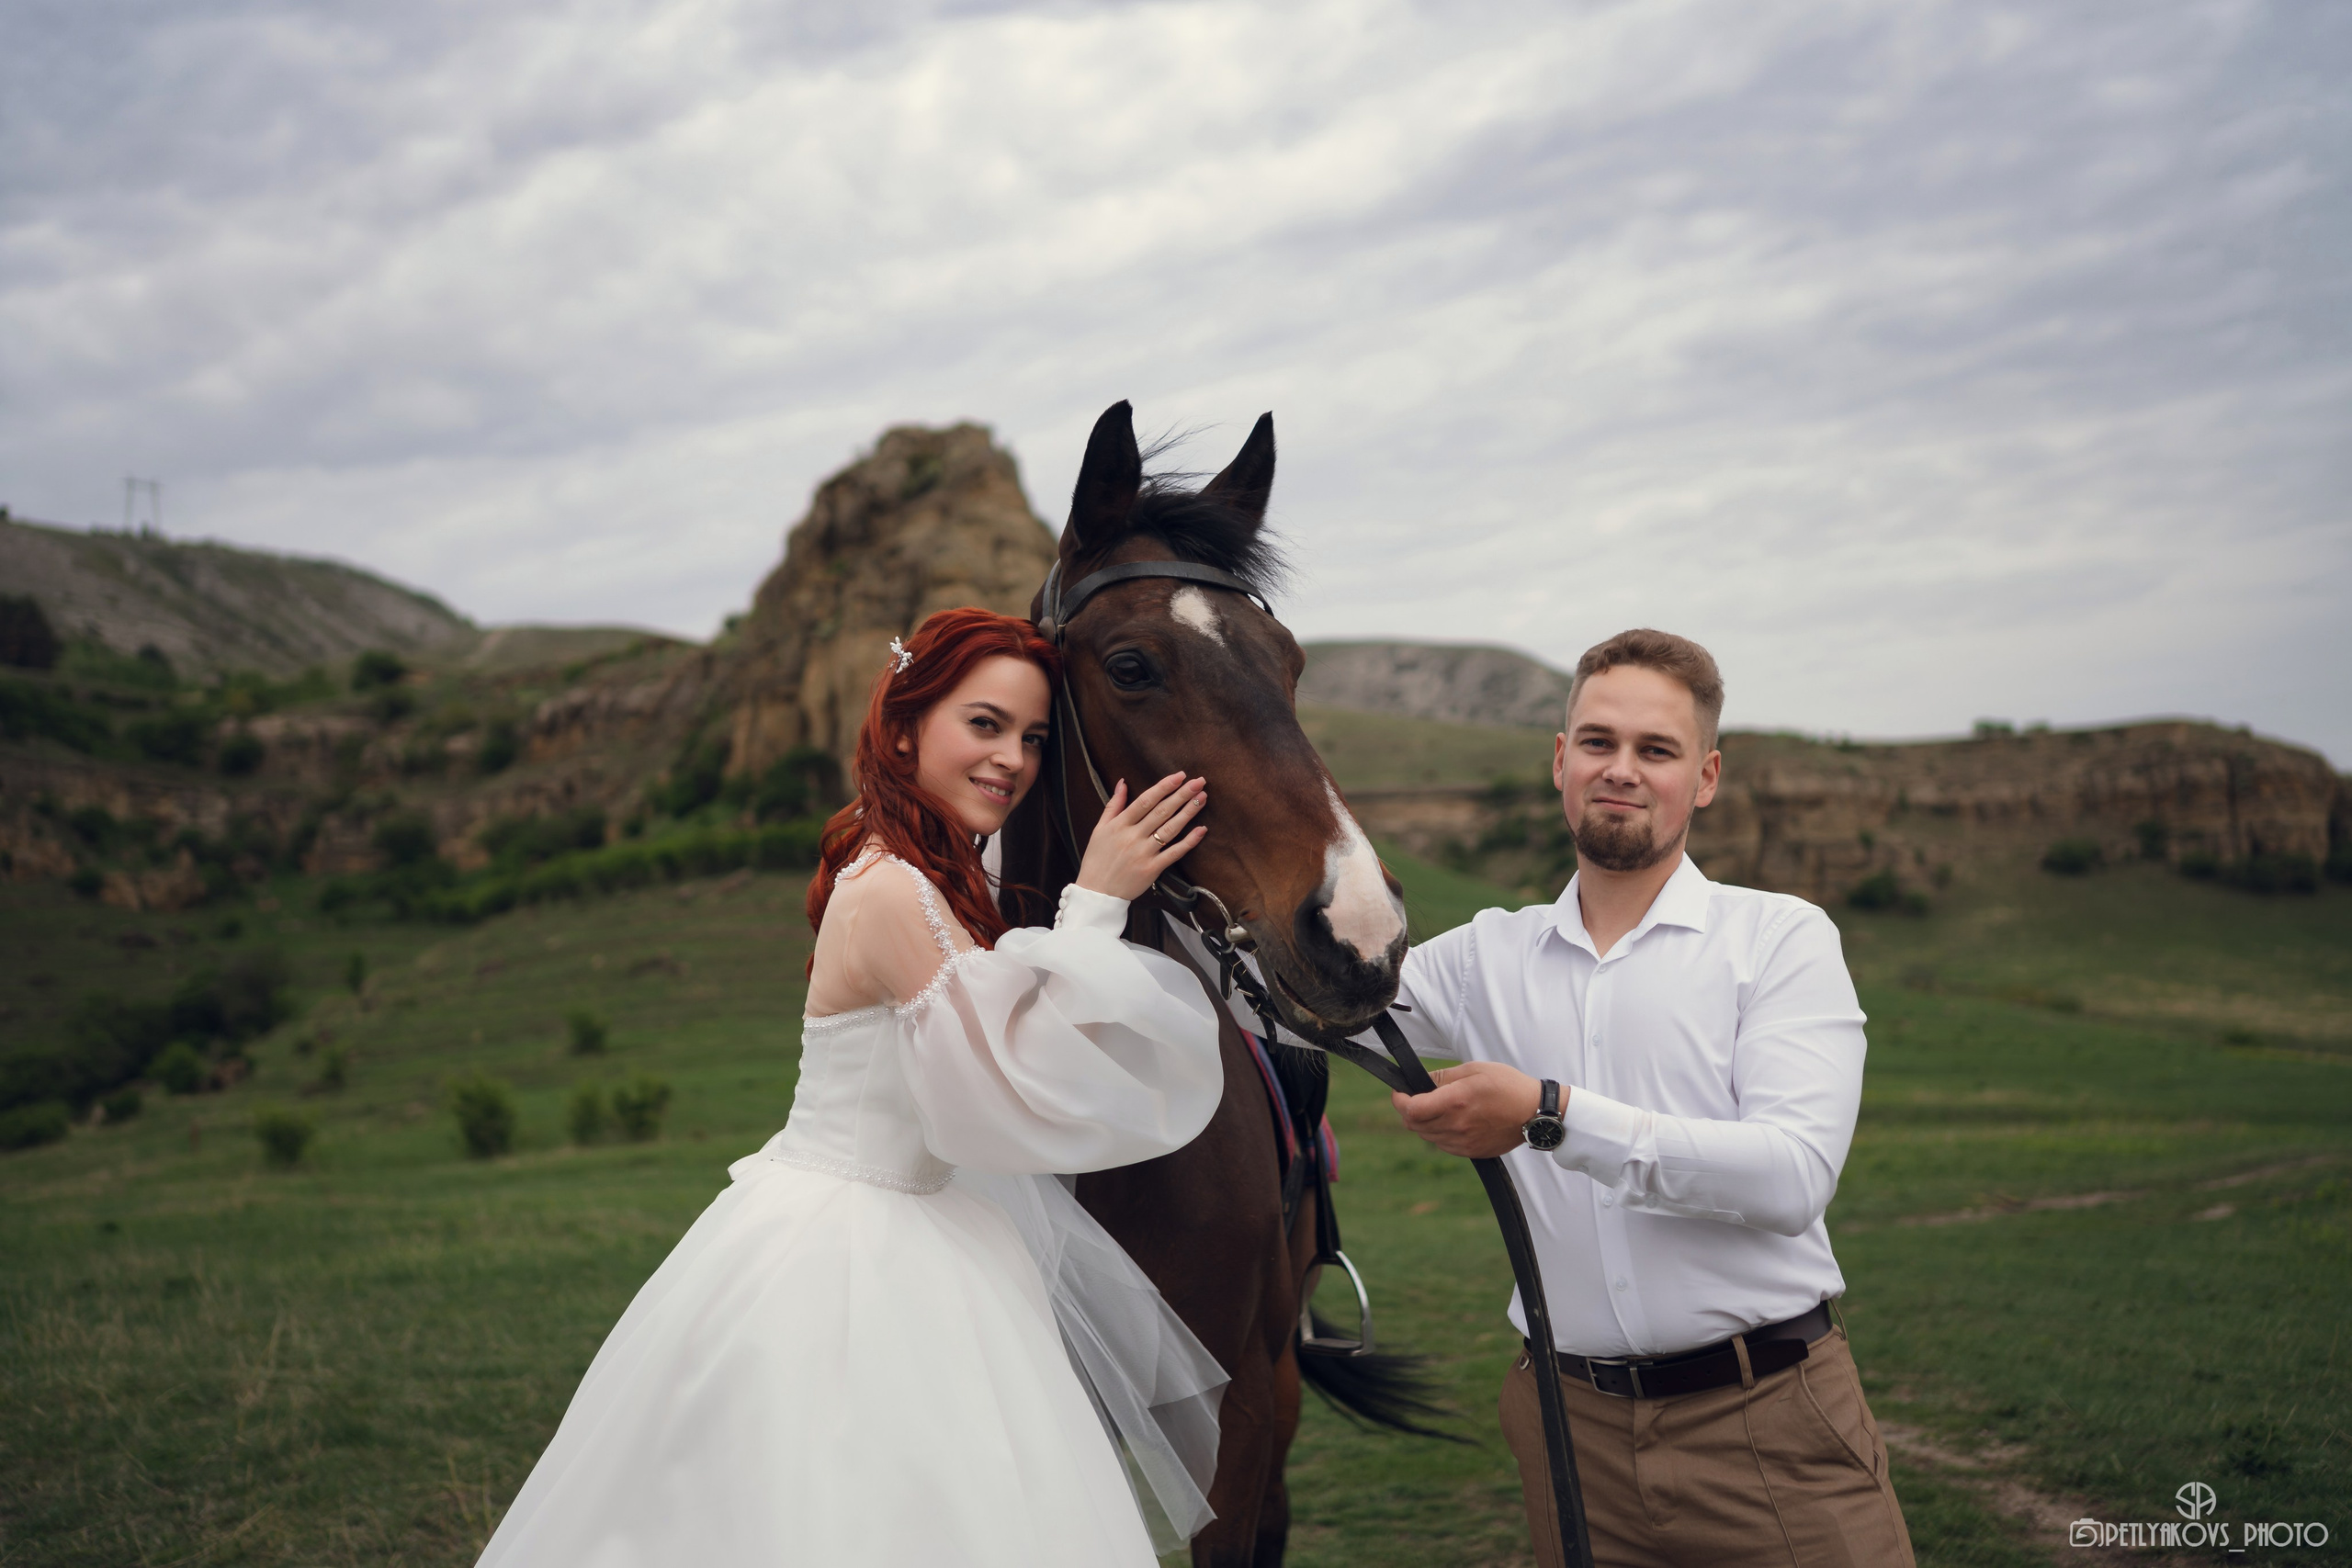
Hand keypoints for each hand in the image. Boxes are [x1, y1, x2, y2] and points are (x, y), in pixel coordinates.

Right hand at [1075, 772, 1207, 901]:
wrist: (1097, 893)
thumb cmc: (1097, 859)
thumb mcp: (1099, 829)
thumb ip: (1113, 805)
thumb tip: (1123, 782)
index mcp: (1120, 825)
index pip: (1145, 801)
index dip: (1164, 787)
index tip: (1180, 776)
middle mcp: (1133, 836)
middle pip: (1161, 811)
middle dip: (1182, 795)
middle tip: (1199, 781)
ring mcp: (1144, 853)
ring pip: (1170, 829)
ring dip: (1188, 812)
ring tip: (1202, 798)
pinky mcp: (1152, 869)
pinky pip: (1174, 853)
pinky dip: (1189, 842)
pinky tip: (1201, 829)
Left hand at [1391, 1061, 1553, 1157]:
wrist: (1534, 1113)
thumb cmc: (1508, 1086)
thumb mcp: (1474, 1070)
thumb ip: (1442, 1077)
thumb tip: (1419, 1082)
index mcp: (1455, 1101)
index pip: (1411, 1110)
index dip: (1399, 1101)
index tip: (1399, 1093)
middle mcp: (1456, 1125)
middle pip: (1415, 1125)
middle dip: (1410, 1111)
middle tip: (1418, 1098)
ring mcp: (1464, 1142)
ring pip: (1427, 1136)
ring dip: (1425, 1123)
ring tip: (1439, 1108)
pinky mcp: (1471, 1152)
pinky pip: (1443, 1145)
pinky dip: (1440, 1134)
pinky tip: (1453, 1121)